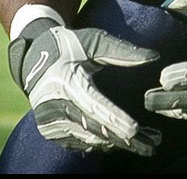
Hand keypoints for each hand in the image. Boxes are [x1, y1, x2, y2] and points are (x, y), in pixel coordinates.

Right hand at [9, 17, 161, 154]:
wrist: (33, 58)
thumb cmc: (69, 46)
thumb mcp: (94, 41)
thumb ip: (122, 51)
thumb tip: (153, 57)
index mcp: (67, 81)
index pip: (93, 105)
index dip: (114, 119)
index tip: (135, 130)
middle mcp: (55, 105)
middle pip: (95, 127)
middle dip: (124, 138)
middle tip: (152, 144)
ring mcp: (50, 121)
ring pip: (89, 139)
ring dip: (117, 143)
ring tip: (146, 145)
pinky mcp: (50, 130)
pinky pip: (79, 142)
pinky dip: (100, 143)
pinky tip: (119, 142)